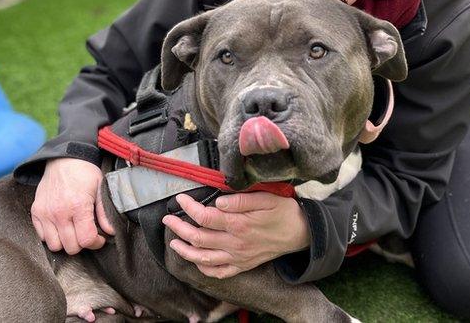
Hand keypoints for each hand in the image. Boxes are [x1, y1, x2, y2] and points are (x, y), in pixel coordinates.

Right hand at [31, 157, 114, 254]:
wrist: (63, 159)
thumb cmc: (84, 173)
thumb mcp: (100, 188)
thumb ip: (104, 212)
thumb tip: (110, 231)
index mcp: (78, 206)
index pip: (86, 240)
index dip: (95, 243)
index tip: (99, 238)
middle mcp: (60, 212)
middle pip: (71, 247)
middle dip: (82, 244)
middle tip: (86, 233)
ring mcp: (45, 213)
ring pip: (55, 246)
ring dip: (66, 242)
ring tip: (73, 232)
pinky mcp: (36, 212)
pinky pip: (42, 236)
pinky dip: (52, 236)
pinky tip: (61, 227)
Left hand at [162, 192, 310, 278]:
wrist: (302, 233)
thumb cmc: (284, 211)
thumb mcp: (266, 198)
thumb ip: (240, 200)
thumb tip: (217, 201)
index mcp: (239, 224)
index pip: (205, 217)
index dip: (189, 207)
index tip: (180, 198)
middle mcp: (235, 243)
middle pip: (198, 238)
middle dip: (179, 228)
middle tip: (168, 219)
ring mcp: (238, 257)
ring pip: (203, 258)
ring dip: (185, 251)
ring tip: (174, 241)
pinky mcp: (243, 265)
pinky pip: (218, 272)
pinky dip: (203, 268)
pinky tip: (196, 260)